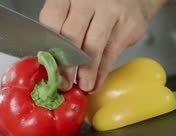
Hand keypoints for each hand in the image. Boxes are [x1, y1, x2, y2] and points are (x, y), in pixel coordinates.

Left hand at [39, 0, 166, 92]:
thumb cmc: (93, 9)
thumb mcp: (72, 12)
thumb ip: (59, 33)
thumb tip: (48, 67)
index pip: (52, 20)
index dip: (49, 47)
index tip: (49, 70)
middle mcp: (87, 0)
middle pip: (72, 34)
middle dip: (67, 65)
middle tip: (64, 84)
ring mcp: (109, 10)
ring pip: (94, 45)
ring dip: (87, 71)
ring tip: (83, 86)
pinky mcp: (127, 24)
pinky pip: (112, 52)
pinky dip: (102, 71)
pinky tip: (96, 82)